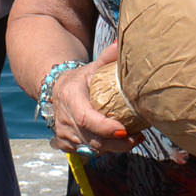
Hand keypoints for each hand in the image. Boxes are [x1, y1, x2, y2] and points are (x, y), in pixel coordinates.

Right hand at [46, 41, 136, 155]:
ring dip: (113, 148)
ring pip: (91, 149)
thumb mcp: (92, 67)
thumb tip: (121, 42)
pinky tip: (117, 143)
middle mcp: (64, 119)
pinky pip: (87, 153)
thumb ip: (107, 57)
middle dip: (117, 143)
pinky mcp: (65, 144)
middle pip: (92, 139)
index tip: (124, 131)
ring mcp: (63, 134)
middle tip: (138, 137)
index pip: (87, 119)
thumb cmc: (80, 79)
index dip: (106, 128)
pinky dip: (104, 150)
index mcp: (70, 98)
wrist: (57, 91)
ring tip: (134, 139)